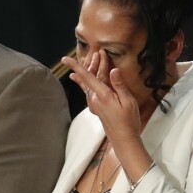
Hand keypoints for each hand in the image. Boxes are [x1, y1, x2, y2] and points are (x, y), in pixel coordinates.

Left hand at [68, 52, 155, 182]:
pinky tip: (82, 81)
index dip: (76, 67)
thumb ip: (120, 85)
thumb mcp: (128, 101)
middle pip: (89, 77)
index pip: (87, 77)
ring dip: (90, 72)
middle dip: (91, 64)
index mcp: (103, 95)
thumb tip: (113, 70)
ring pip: (88, 84)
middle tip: (96, 53)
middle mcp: (95, 99)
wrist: (123, 139)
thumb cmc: (128, 121)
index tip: (64, 59)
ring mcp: (94, 104)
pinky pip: (89, 91)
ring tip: (91, 61)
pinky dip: (86, 83)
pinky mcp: (96, 108)